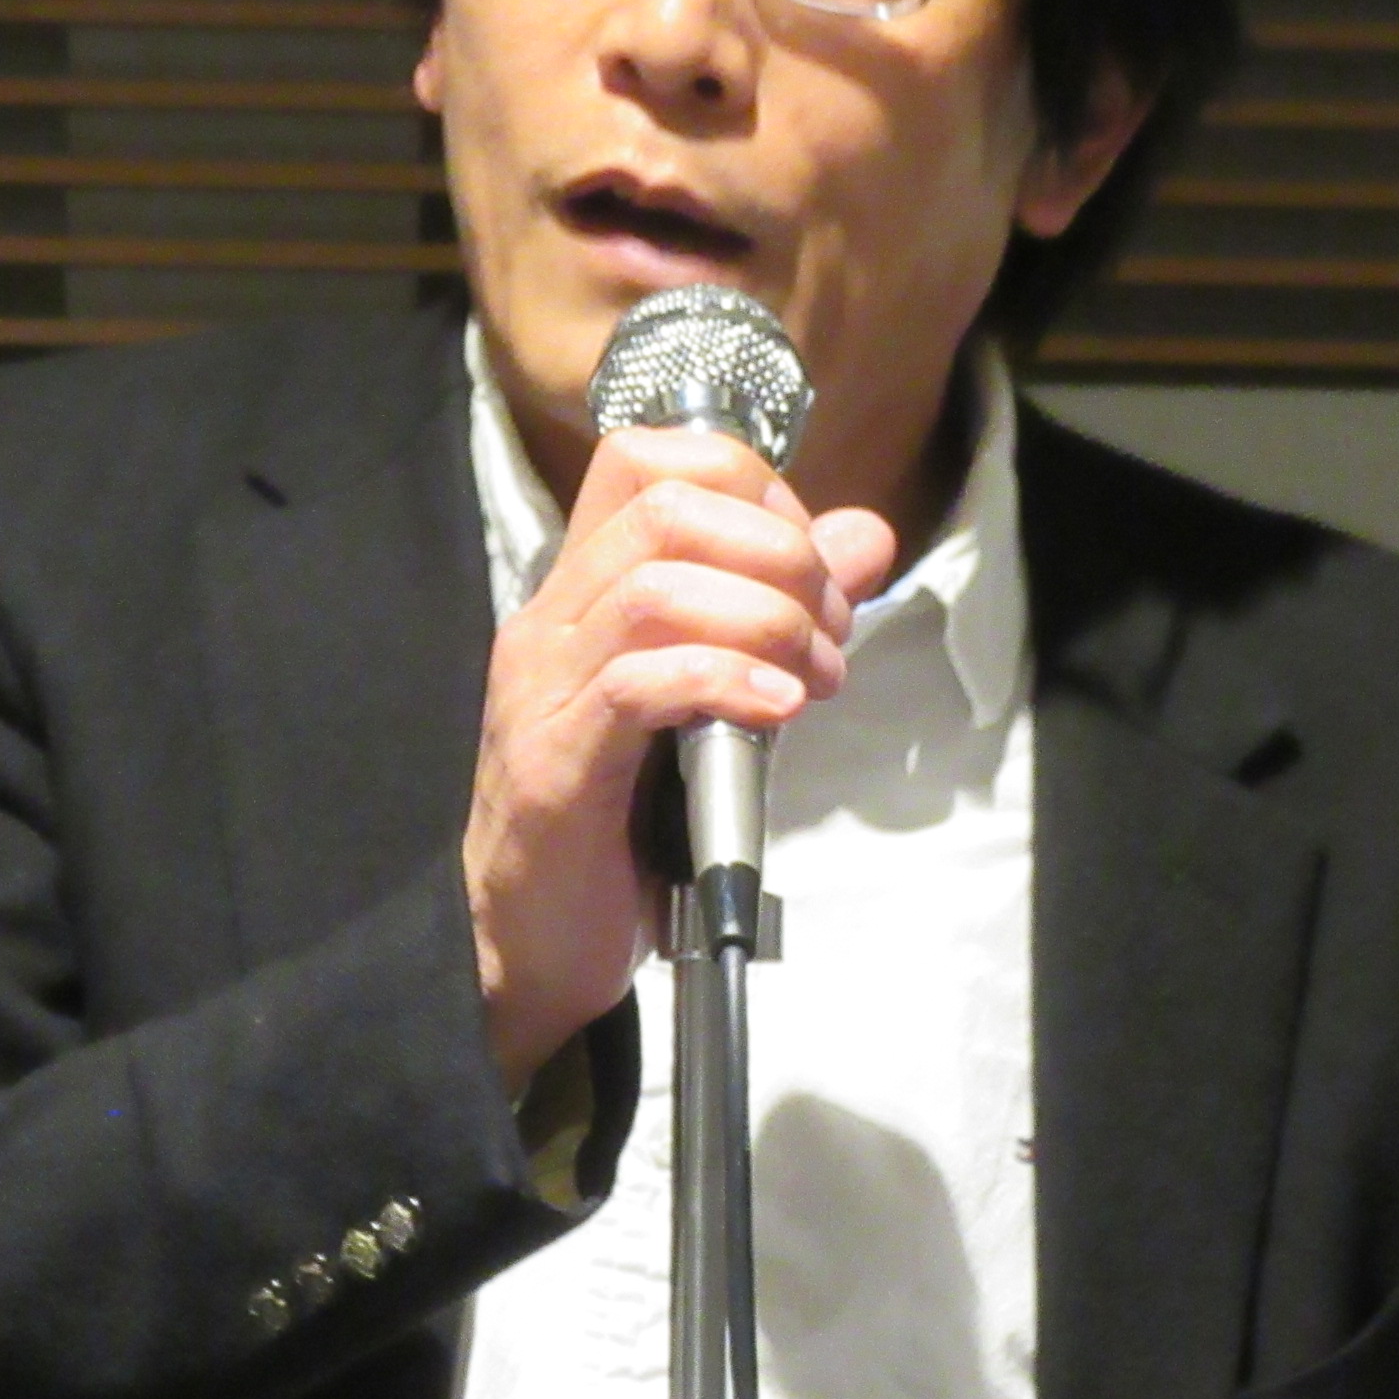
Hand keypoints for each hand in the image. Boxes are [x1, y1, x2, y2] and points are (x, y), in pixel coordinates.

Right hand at [463, 424, 897, 1092]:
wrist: (532, 943)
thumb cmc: (628, 820)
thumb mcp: (722, 693)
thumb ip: (787, 607)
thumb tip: (866, 535)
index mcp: (587, 589)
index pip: (649, 455)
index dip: (753, 485)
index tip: (811, 564)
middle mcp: (553, 618)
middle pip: (666, 505)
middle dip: (779, 553)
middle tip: (832, 631)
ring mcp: (544, 686)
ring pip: (657, 586)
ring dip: (769, 620)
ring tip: (816, 680)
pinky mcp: (555, 762)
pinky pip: (639, 683)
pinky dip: (727, 681)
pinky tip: (776, 711)